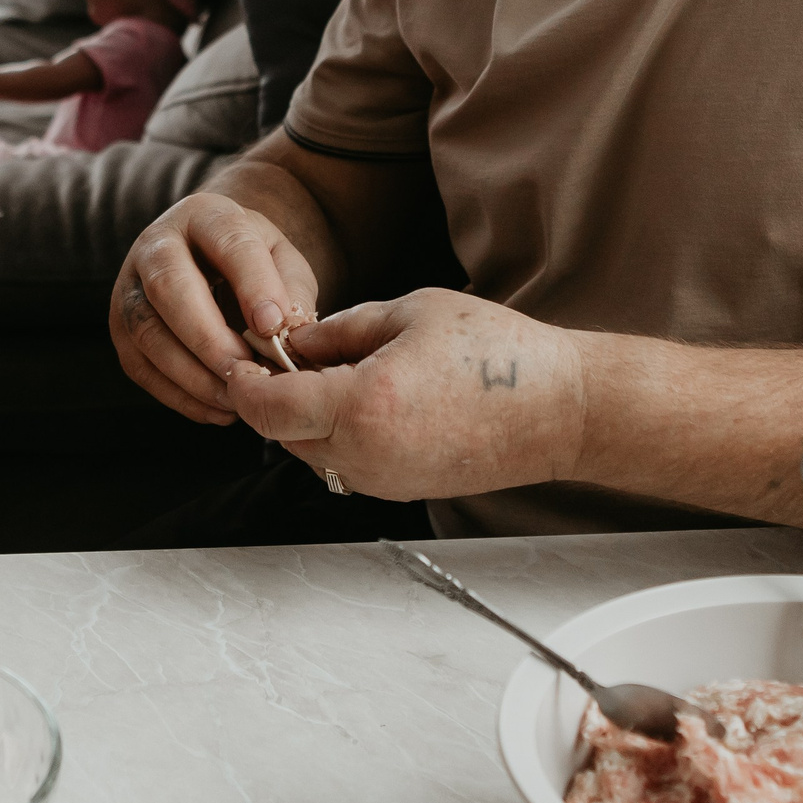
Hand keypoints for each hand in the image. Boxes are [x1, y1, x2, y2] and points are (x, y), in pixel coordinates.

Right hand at [110, 193, 320, 422]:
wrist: (209, 261)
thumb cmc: (253, 265)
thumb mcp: (283, 261)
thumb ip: (290, 290)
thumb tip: (286, 332)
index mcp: (205, 215)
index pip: (227, 242)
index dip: (252, 284)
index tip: (274, 326)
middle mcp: (156, 245)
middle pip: (169, 286)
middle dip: (208, 336)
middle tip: (246, 371)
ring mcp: (129, 287)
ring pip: (147, 331)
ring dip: (192, 374)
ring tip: (236, 397)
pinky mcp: (120, 328)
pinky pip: (140, 367)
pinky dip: (179, 396)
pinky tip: (217, 409)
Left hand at [224, 289, 588, 500]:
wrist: (560, 411)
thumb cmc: (498, 354)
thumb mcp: (410, 313)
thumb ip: (340, 330)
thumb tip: (296, 342)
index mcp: (361, 404)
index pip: (267, 407)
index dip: (244, 381)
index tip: (242, 357)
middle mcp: (364, 454)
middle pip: (281, 434)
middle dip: (272, 396)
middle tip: (284, 354)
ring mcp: (382, 480)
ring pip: (309, 452)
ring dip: (305, 417)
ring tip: (333, 372)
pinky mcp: (400, 489)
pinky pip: (344, 463)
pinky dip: (336, 433)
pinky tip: (366, 397)